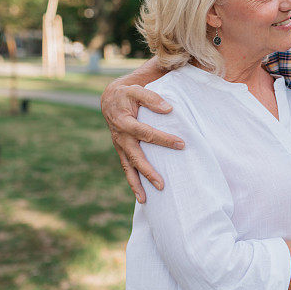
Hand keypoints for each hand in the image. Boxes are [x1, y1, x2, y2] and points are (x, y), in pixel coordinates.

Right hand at [101, 81, 183, 202]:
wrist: (109, 98)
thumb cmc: (127, 93)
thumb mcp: (137, 89)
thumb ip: (152, 98)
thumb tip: (169, 109)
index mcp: (125, 122)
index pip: (146, 133)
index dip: (164, 139)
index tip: (181, 144)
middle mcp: (121, 137)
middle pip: (135, 158)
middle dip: (148, 172)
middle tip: (162, 184)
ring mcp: (120, 146)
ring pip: (128, 168)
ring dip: (136, 184)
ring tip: (144, 200)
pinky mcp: (121, 150)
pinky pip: (126, 168)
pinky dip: (132, 181)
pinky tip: (141, 195)